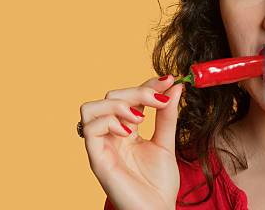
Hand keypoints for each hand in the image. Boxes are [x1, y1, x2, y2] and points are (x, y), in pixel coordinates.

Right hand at [80, 75, 182, 209]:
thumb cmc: (159, 184)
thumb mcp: (166, 143)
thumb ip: (167, 116)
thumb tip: (175, 87)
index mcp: (126, 130)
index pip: (130, 96)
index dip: (147, 84)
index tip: (169, 80)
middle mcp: (111, 135)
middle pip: (110, 96)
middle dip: (136, 91)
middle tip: (158, 101)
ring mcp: (102, 146)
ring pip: (91, 107)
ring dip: (118, 105)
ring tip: (140, 118)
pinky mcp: (97, 159)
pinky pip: (89, 129)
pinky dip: (109, 122)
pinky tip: (129, 133)